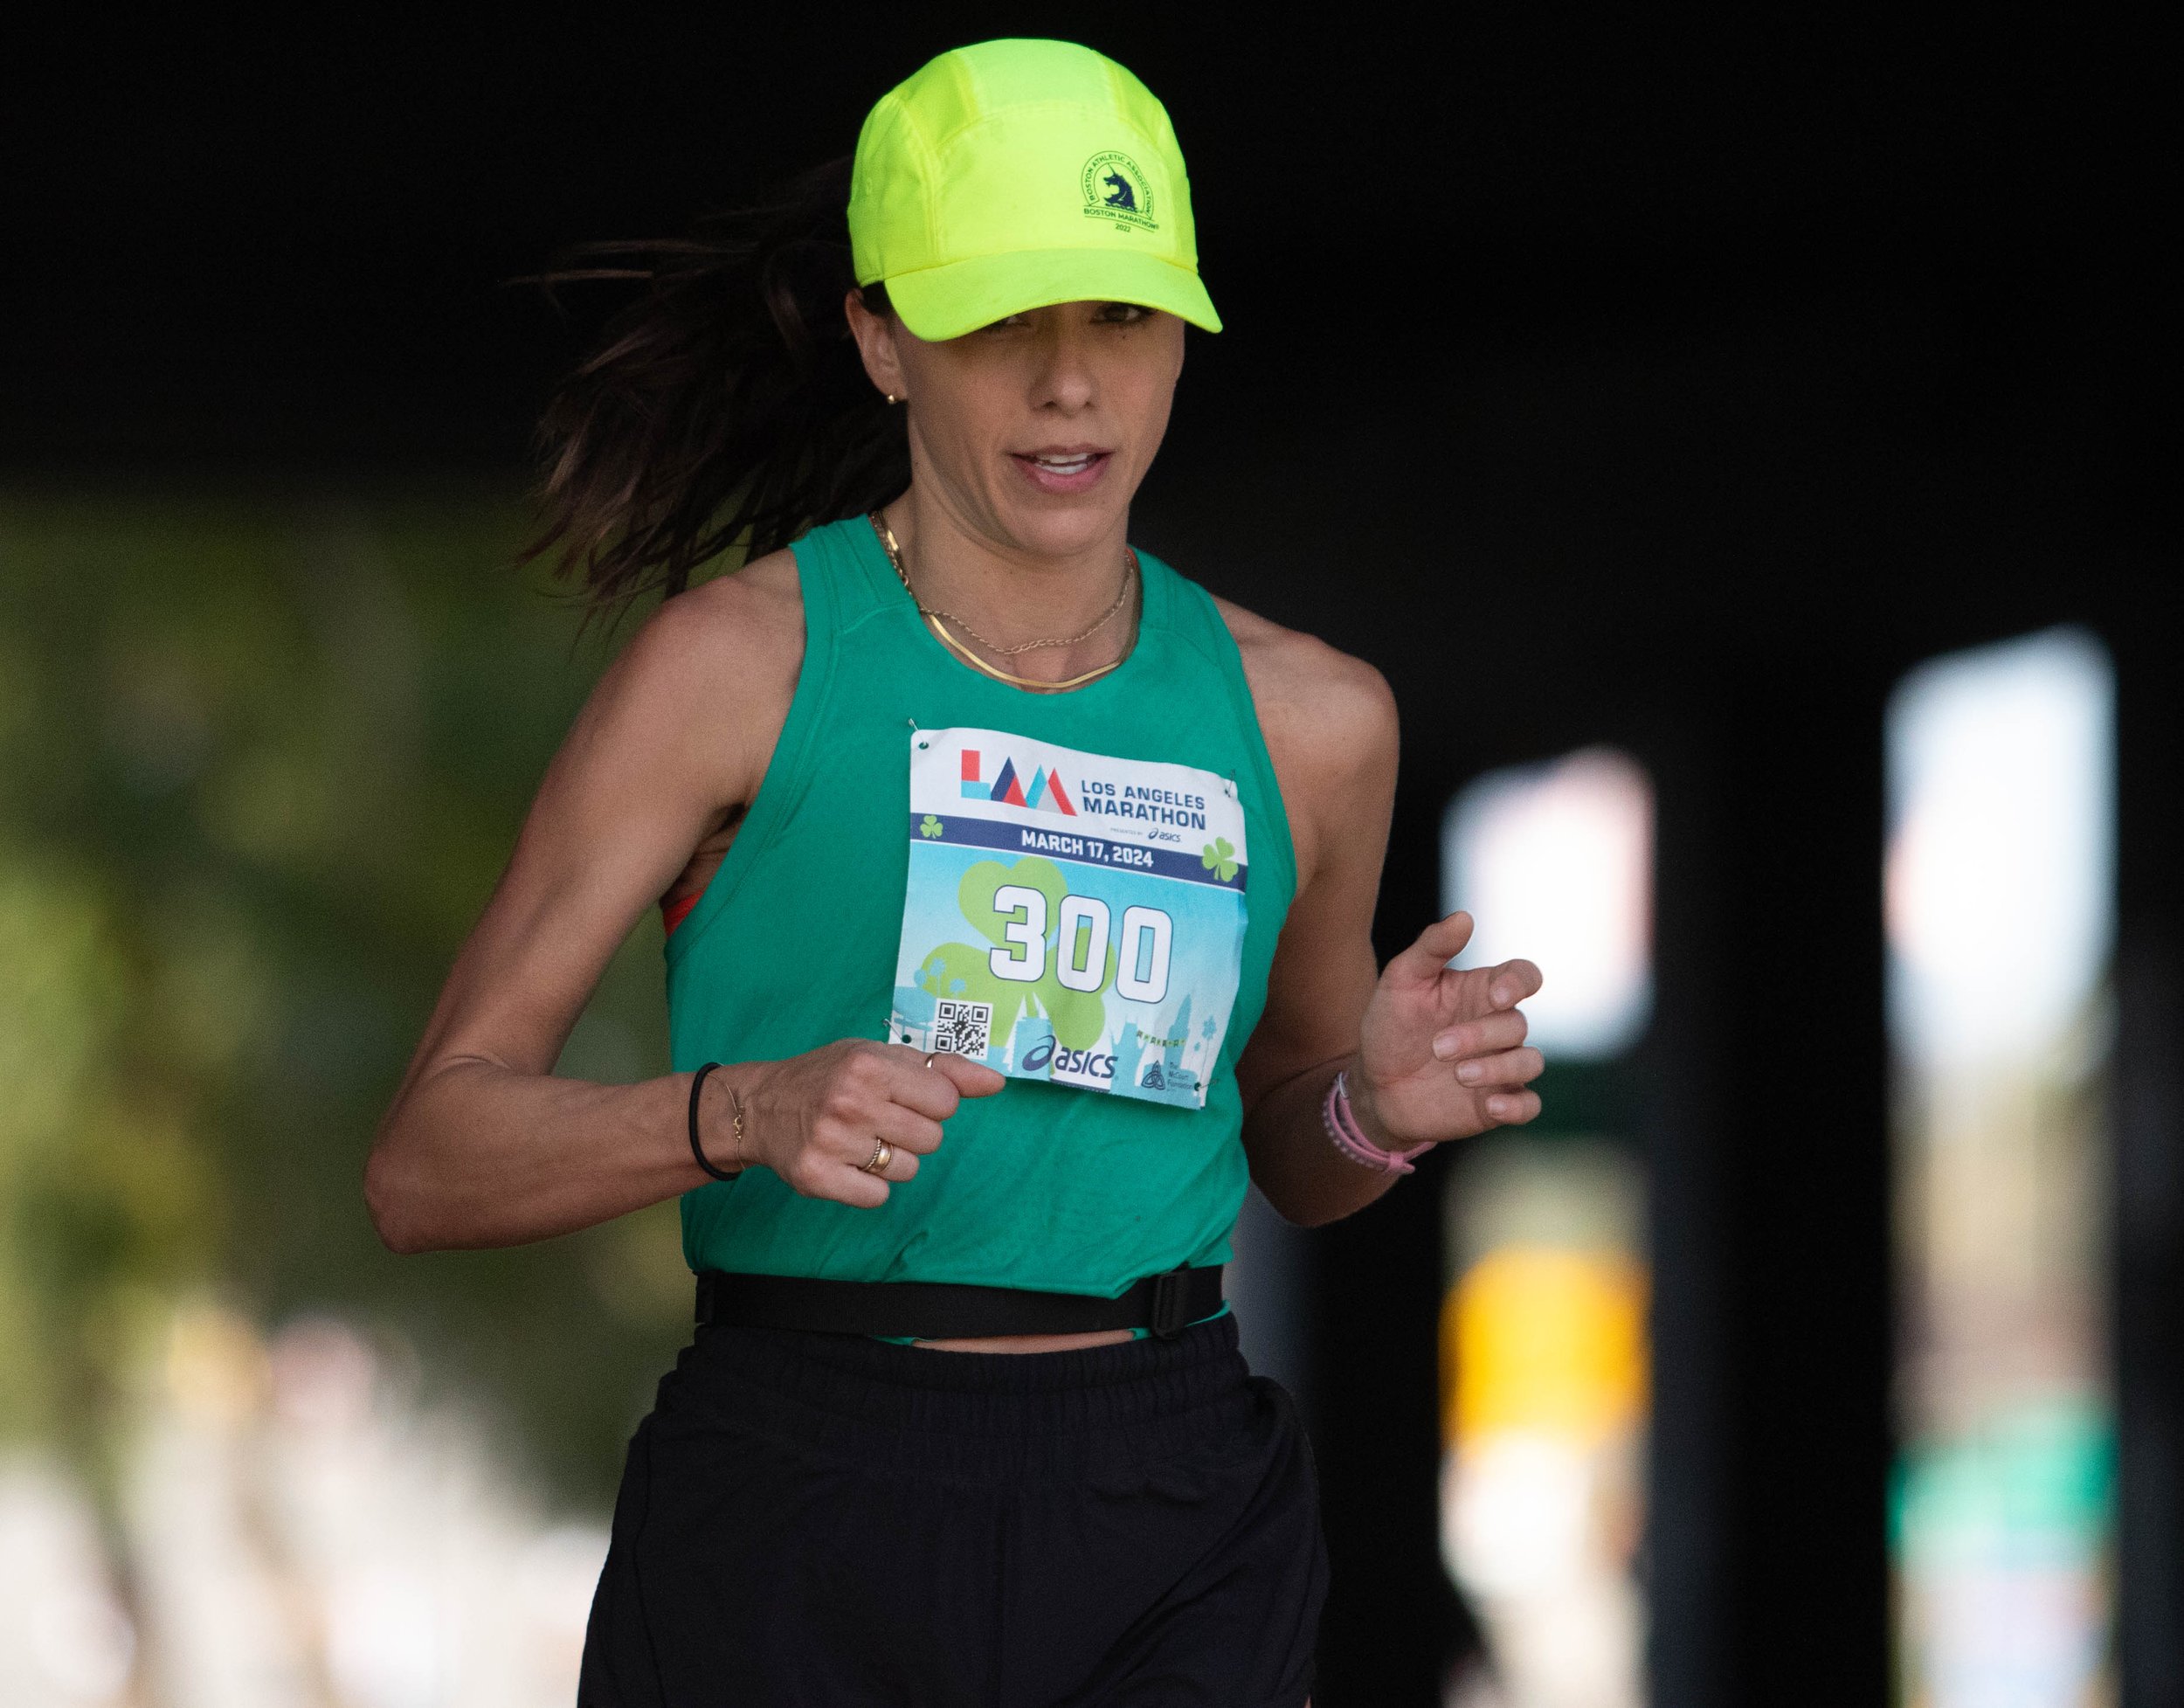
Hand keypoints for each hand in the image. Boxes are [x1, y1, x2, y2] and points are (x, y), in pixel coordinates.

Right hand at [713, 1041, 1004, 1207]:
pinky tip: (847, 1163)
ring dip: (891, 1160)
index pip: (946, 1101)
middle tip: (879, 1119)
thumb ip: (942, 1068)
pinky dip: (868, 1186)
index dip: (932, 1103)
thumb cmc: (830, 1076)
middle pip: (932, 1139)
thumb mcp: (880, 1056)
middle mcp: (851, 1101)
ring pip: (907, 1170)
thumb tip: (996, 1082)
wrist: (759, 1107)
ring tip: (860, 1140)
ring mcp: (832, 1142)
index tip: (904, 1098)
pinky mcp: (817, 1177)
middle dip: (913, 1132)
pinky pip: (877, 1197)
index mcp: (869, 1064)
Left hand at [1351, 911, 1543, 1149]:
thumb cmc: (1390, 1026)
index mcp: (1482, 992)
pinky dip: (1518, 1105)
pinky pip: (1529, 1105)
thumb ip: (1432, 947)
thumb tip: (1465, 916)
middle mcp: (1498, 1027)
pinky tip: (1491, 1105)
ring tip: (1458, 1075)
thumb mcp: (1401, 981)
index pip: (1524, 976)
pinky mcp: (1496, 1103)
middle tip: (1437, 1047)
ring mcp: (1501, 1066)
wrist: (1372, 1085)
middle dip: (1480, 1035)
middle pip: (1517, 1023)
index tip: (1496, 995)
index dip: (1520, 983)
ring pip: (1530, 1062)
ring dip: (1498, 1069)